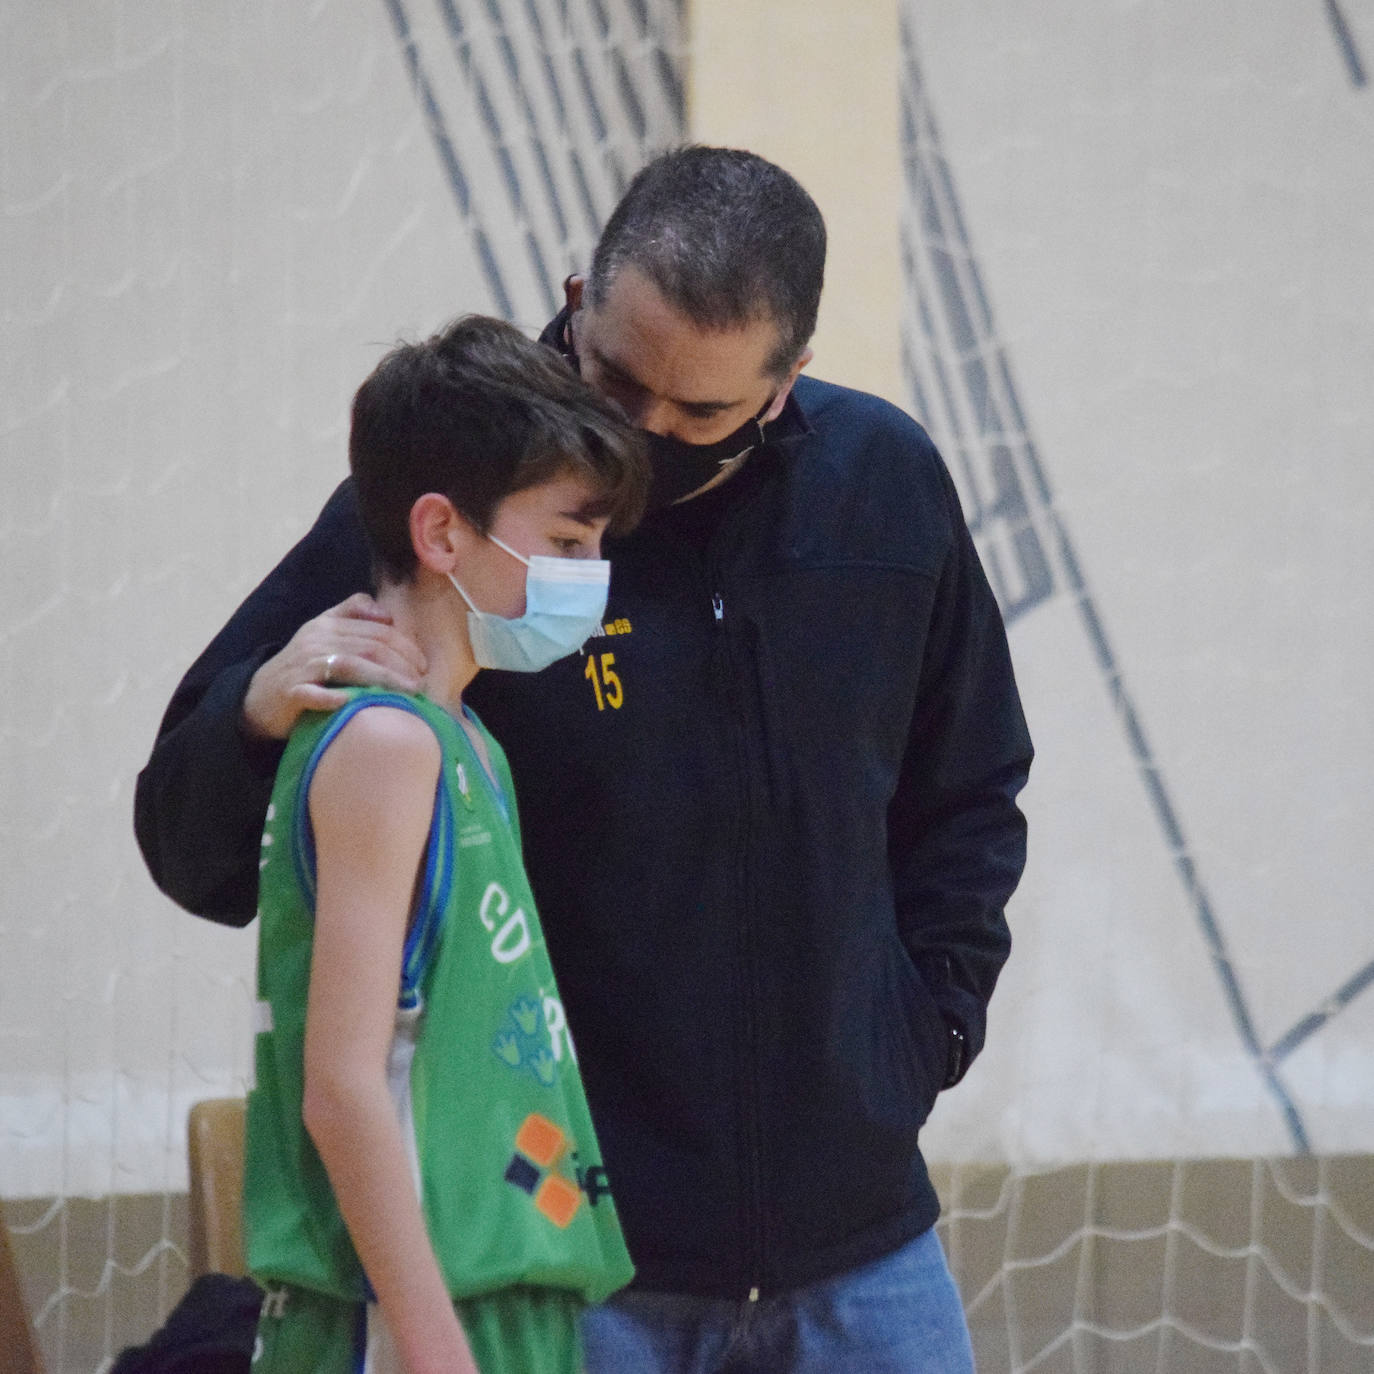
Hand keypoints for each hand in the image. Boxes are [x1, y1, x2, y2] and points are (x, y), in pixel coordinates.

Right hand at [242, 593, 426, 739]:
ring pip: (349, 666)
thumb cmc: (305, 666)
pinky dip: (334, 698)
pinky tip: (353, 703)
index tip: (424, 666)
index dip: (406, 647)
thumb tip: (388, 615)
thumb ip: (354, 614)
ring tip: (408, 693)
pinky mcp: (290, 692)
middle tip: (421, 683)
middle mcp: (316, 640)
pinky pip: (313, 694)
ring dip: (383, 679)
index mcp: (329, 624)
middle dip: (402, 664)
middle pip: (370, 646)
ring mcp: (302, 666)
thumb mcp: (326, 633)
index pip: (378, 631)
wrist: (260, 696)